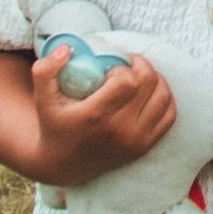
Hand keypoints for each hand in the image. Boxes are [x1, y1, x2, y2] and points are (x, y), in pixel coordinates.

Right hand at [30, 46, 174, 186]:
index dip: (122, 68)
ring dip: (155, 80)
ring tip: (139, 78)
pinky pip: (169, 115)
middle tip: (128, 67)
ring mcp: (135, 141)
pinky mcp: (144, 147)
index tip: (111, 70)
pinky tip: (150, 93)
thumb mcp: (42, 99)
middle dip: (141, 67)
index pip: (127, 80)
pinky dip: (164, 98)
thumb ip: (45, 70)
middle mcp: (119, 130)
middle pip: (149, 83)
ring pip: (163, 96)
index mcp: (96, 116)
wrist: (61, 165)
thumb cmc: (54, 125)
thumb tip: (67, 49)